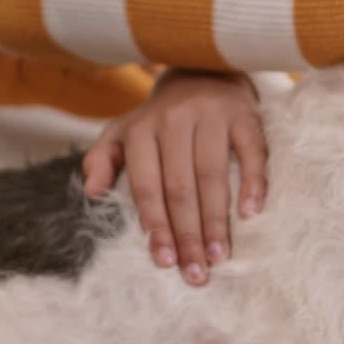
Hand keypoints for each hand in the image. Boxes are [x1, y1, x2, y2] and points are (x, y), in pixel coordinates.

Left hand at [82, 69, 267, 285]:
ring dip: (217, 220)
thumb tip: (90, 192)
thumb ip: (102, 159)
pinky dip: (253, 183)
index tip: (164, 262)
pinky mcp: (244, 115)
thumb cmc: (161, 117)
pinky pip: (252, 152)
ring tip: (220, 256)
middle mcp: (175, 121)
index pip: (147, 186)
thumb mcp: (123, 131)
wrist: (203, 70)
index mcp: (142, 130)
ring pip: (213, 175)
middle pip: (180, 187)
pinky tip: (251, 213)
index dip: (156, 226)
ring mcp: (212, 116)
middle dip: (187, 234)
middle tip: (196, 272)